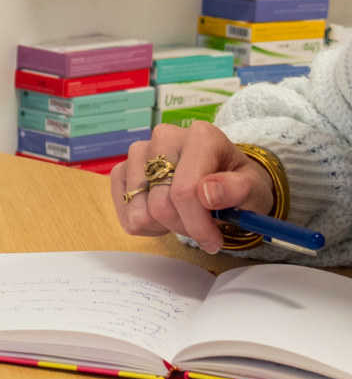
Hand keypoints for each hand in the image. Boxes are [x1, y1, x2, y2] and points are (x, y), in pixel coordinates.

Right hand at [110, 124, 273, 252]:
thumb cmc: (239, 184)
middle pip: (160, 204)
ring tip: (183, 217)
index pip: (185, 190)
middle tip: (202, 228)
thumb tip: (208, 193)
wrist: (224, 177)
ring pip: (138, 210)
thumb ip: (238, 190)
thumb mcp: (254, 190)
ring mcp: (138, 152)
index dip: (197, 224)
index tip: (213, 241)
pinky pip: (124, 209)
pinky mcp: (122, 168)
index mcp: (201, 137)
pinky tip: (163, 216)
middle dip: (182, 226)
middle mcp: (164, 137)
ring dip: (163, 225)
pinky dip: (144, 223)